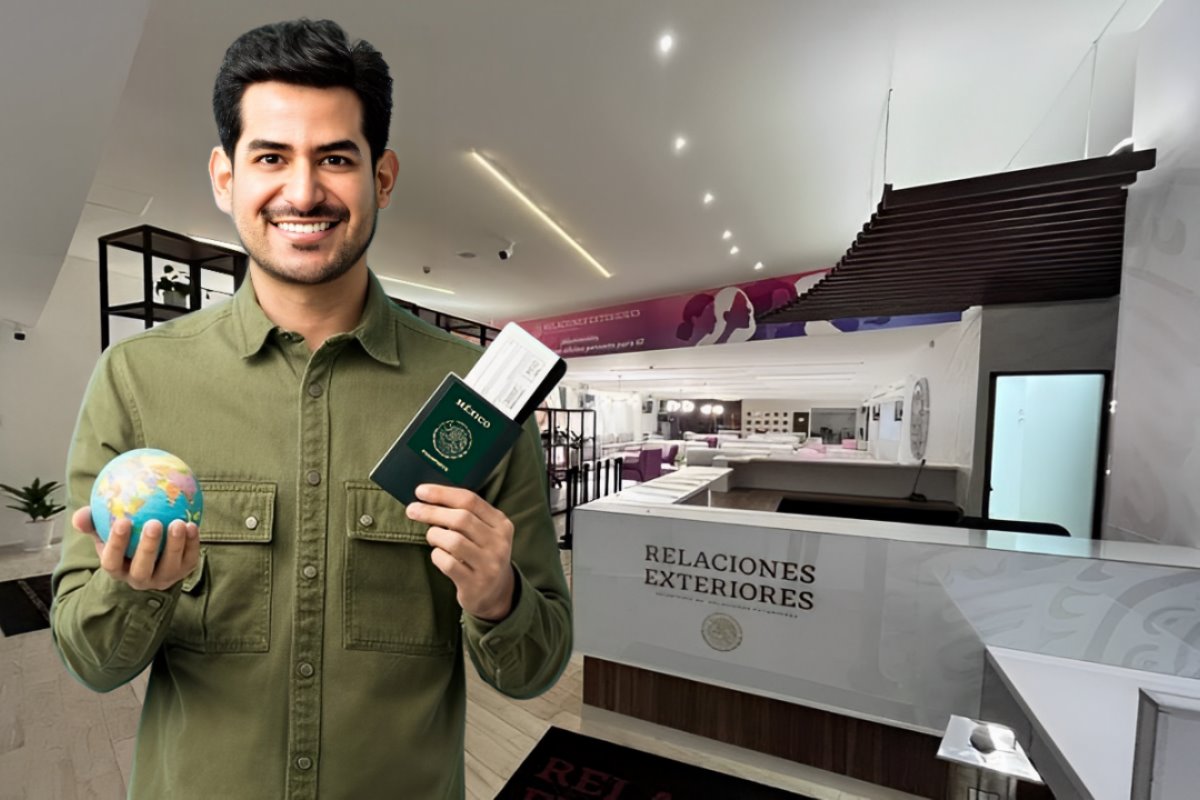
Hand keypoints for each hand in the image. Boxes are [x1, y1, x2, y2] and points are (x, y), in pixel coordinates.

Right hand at [72, 506, 200, 591]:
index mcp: (117, 569)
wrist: (152, 557)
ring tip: (178, 522)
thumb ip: (92, 522)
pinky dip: (192, 543)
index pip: (112, 561)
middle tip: (153, 523)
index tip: (122, 521)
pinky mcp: (184, 571)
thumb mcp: (104, 532)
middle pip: (142, 569)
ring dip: (175, 545)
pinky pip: (189, 559)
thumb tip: (80, 515)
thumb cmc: (123, 540)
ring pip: (169, 566)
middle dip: (148, 547)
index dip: (116, 543)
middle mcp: (139, 578)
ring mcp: (163, 577)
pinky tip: (193, 524)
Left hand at [405, 484, 515, 621]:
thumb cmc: (481, 553)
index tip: (420, 491)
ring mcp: (489, 565)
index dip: (442, 493)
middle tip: (413, 510)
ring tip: (432, 537)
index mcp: (501, 524)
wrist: (496, 592)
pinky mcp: (475, 584)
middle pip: (461, 518)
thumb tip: (429, 497)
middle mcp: (499, 543)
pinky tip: (439, 555)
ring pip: (453, 541)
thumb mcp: (484, 532)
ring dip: (434, 535)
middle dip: (432, 511)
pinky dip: (437, 555)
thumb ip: (466, 514)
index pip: (470, 500)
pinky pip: (448, 563)